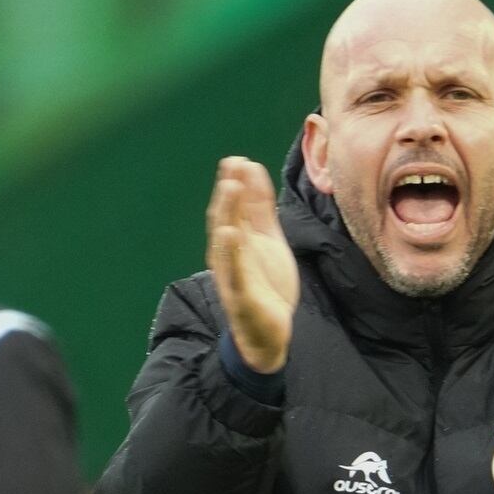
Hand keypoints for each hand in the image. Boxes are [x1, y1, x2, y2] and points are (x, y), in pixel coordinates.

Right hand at [207, 157, 298, 372]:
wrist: (268, 333)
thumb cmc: (265, 284)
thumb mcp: (268, 240)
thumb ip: (260, 209)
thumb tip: (252, 171)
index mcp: (236, 242)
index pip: (233, 208)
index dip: (235, 184)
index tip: (240, 160)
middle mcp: (228, 255)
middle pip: (225, 218)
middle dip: (229, 192)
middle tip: (233, 166)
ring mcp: (232, 274)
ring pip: (226, 240)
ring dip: (228, 213)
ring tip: (231, 188)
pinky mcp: (241, 295)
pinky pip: (234, 270)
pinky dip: (232, 251)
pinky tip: (230, 233)